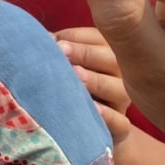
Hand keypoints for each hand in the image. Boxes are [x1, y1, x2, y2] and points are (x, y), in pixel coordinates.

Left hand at [55, 27, 132, 144]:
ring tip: (76, 76)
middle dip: (83, 53)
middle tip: (61, 51)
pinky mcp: (122, 126)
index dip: (73, 38)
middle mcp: (120, 73)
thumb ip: (57, 50)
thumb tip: (42, 39)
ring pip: (118, 88)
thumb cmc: (69, 85)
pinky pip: (121, 121)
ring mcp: (122, 100)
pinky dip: (108, 115)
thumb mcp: (64, 65)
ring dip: (96, 81)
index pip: (95, 38)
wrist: (84, 126)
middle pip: (109, 58)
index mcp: (107, 51)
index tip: (52, 40)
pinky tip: (93, 109)